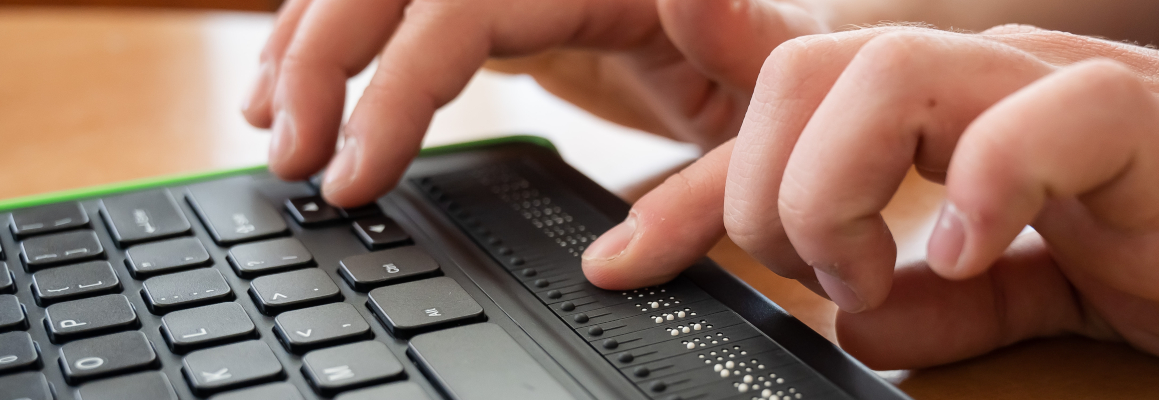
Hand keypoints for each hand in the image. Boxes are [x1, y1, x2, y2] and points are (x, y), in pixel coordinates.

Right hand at [241, 0, 830, 206]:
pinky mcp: (516, 8)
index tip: (355, 174)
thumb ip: (704, 196)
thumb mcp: (766, 135)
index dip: (396, 85)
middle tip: (289, 156)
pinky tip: (309, 87)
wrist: (801, 45)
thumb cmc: (794, 73)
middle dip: (326, 57)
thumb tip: (614, 264)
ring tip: (275, 125)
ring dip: (316, 42)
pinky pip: (410, 9)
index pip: (465, 5)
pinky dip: (349, 43)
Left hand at [580, 24, 1158, 368]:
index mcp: (943, 109)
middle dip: (766, 183)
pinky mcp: (1150, 134)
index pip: (785, 100)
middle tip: (818, 272)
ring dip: (840, 184)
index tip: (627, 257)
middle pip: (808, 66)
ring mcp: (1060, 92)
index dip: (690, 182)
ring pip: (895, 68)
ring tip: (873, 271)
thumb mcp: (1023, 280)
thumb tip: (859, 322)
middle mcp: (986, 79)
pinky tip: (965, 249)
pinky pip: (1052, 116)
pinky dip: (984, 184)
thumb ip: (940, 301)